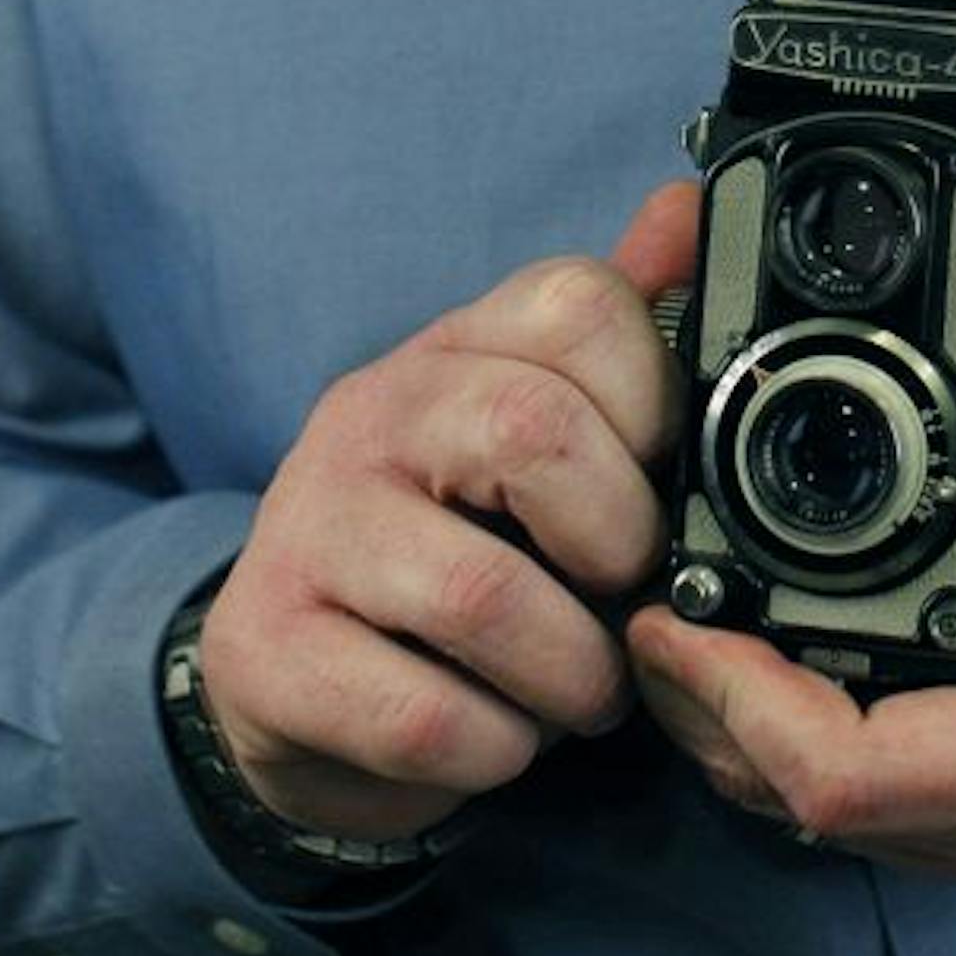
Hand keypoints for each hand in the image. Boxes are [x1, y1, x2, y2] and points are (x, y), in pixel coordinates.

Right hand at [197, 180, 697, 843]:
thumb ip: (617, 329)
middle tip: (626, 598)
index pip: (577, 303)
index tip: (661, 482)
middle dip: (619, 542)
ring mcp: (308, 529)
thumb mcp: (531, 421)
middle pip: (534, 430)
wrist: (290, 674)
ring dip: (570, 675)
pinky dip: (494, 748)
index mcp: (454, 347)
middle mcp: (371, 413)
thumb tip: (685, 207)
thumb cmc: (449, 539)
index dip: (655, 400)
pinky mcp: (270, 655)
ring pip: (482, 594)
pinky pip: (422, 716)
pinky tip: (496, 737)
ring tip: (576, 690)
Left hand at [629, 230, 955, 881]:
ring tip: (666, 617)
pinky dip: (773, 740)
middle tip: (642, 598)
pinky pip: (844, 809)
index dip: (747, 710)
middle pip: (805, 804)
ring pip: (809, 820)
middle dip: (704, 712)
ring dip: (724, 731)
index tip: (682, 620)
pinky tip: (738, 656)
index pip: (861, 778)